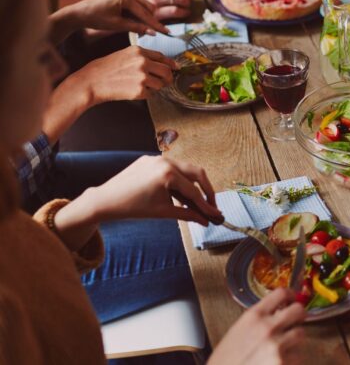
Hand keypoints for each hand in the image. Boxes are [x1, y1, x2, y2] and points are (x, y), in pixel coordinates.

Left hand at [66, 0, 168, 34]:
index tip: (167, 32)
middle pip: (149, 7)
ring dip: (148, 16)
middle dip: (154, 19)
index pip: (146, 13)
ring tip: (149, 28)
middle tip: (160, 31)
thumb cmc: (96, 18)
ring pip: (145, 5)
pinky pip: (139, 4)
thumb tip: (152, 32)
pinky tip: (141, 21)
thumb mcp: (117, 25)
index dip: (156, 25)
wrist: (81, 11)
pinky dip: (142, 13)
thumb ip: (136, 27)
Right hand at [73, 45, 178, 105]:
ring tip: (141, 86)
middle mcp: (143, 62)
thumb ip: (142, 57)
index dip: (170, 64)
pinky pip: (151, 94)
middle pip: (167, 71)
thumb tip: (161, 63)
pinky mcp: (139, 90)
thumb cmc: (105, 69)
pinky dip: (146, 95)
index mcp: (139, 51)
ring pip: (161, 84)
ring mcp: (142, 77)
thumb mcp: (124, 55)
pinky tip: (133, 91)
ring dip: (155, 87)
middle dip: (169, 78)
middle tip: (166, 82)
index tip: (176, 68)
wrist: (91, 82)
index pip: (162, 57)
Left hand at [84, 155, 221, 224]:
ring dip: (192, 184)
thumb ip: (188, 214)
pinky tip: (179, 193)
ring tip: (195, 202)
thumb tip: (205, 220)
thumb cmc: (132, 208)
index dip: (206, 205)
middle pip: (196, 173)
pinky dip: (178, 180)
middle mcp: (165, 161)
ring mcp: (157, 158)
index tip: (215, 214)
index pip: (193, 191)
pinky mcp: (150, 159)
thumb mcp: (163, 212)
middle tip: (211, 205)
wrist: (105, 200)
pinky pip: (171, 168)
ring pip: (185, 169)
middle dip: (206, 190)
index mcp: (167, 173)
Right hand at [210, 289, 305, 364]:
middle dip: (298, 315)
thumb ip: (260, 319)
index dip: (290, 295)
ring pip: (301, 333)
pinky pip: (297, 355)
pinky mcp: (283, 362)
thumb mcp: (238, 330)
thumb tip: (279, 312)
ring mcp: (277, 346)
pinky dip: (291, 359)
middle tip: (296, 320)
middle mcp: (267, 328)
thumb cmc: (226, 359)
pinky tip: (278, 361)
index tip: (292, 299)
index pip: (281, 293)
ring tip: (282, 347)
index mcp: (254, 316)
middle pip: (298, 310)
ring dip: (294, 339)